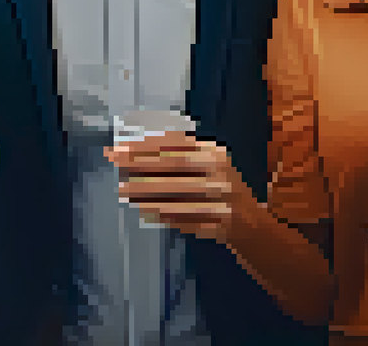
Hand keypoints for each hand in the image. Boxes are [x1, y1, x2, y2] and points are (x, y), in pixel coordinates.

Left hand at [106, 133, 256, 242]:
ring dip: (146, 191)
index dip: (146, 144)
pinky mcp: (219, 224)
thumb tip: (132, 149)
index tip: (120, 146)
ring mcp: (221, 200)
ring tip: (122, 188)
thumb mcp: (207, 164)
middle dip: (141, 162)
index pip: (176, 143)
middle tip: (115, 163)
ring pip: (176, 193)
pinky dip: (161, 214)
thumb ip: (178, 155)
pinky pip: (184, 218)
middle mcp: (220, 173)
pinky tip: (142, 209)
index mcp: (214, 154)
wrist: (252, 224)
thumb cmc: (220, 188)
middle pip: (174, 165)